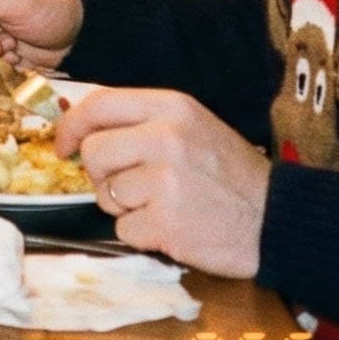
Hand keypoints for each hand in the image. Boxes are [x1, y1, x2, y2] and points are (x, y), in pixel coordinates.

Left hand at [56, 89, 270, 276]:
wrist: (277, 219)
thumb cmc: (230, 174)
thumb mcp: (193, 127)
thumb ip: (143, 122)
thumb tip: (82, 128)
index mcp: (173, 107)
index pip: (99, 104)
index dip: (71, 125)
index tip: (62, 144)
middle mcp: (166, 138)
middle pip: (94, 153)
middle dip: (102, 174)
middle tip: (131, 185)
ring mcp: (165, 182)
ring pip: (105, 194)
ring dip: (125, 207)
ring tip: (162, 205)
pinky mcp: (165, 223)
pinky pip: (123, 230)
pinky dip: (141, 234)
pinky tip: (171, 226)